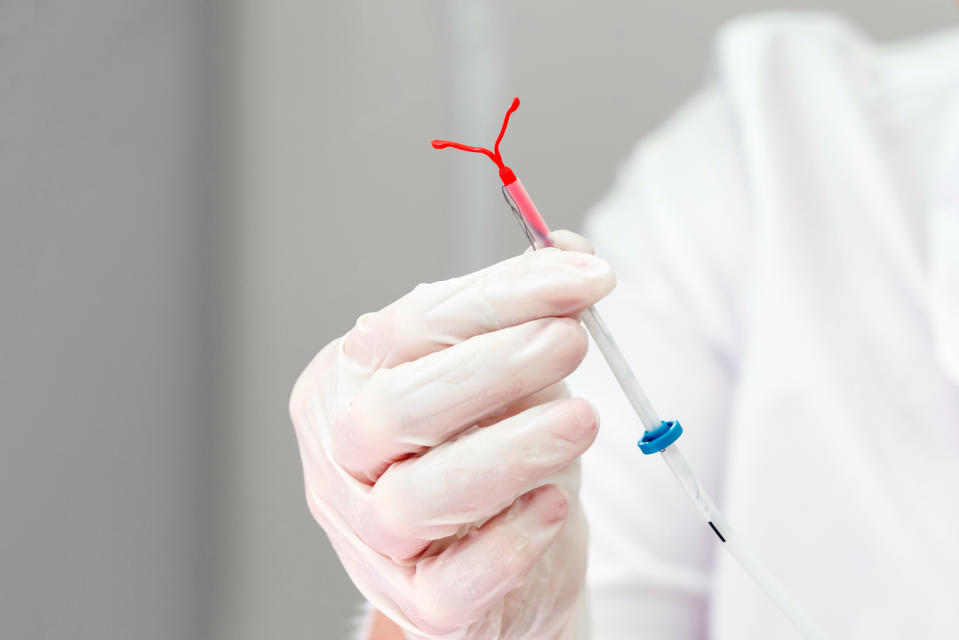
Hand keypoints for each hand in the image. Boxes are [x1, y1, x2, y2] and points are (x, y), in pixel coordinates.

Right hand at [289, 232, 614, 638]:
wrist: (496, 558)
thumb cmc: (489, 449)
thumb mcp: (506, 372)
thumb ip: (527, 313)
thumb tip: (570, 250)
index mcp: (347, 383)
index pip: (412, 327)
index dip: (501, 297)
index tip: (584, 277)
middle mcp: (343, 459)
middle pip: (396, 410)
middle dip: (494, 367)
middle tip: (572, 340)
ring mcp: (369, 539)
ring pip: (416, 500)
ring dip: (510, 451)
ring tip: (583, 418)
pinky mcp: (417, 604)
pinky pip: (453, 583)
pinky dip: (509, 541)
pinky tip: (553, 503)